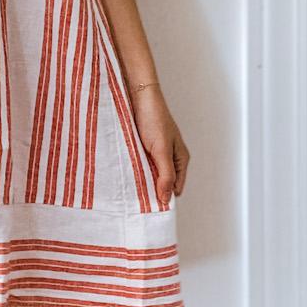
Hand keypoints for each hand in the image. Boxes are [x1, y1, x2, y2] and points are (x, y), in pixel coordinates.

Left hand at [130, 82, 187, 201]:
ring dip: (142, 181)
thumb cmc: (154, 118)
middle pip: (162, 183)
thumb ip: (165, 175)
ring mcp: (155, 153)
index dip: (165, 198)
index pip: (175, 188)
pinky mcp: (142, 148)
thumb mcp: (161, 150)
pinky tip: (126, 175)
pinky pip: (139, 166)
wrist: (139, 95)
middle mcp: (169, 158)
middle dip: (152, 191)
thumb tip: (166, 199)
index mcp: (180, 159)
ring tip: (130, 190)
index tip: (151, 210)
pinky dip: (134, 171)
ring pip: (150, 175)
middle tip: (137, 201)